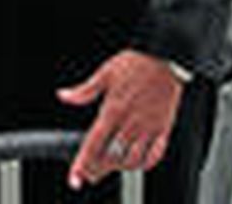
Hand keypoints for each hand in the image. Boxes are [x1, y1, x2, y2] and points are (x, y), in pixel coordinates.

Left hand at [59, 50, 183, 188]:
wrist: (166, 57)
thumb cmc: (136, 63)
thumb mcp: (105, 73)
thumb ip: (84, 90)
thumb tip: (64, 95)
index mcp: (114, 109)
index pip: (94, 143)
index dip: (83, 163)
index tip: (76, 175)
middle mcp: (131, 122)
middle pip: (111, 157)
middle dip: (97, 170)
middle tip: (89, 175)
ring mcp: (148, 127)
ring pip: (131, 160)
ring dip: (119, 168)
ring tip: (110, 167)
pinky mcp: (163, 129)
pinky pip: (154, 155)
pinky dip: (144, 164)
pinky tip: (135, 162)